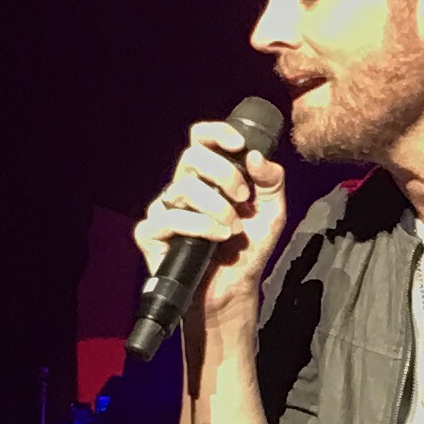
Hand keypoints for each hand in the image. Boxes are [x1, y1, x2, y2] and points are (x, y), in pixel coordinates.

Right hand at [131, 118, 290, 340]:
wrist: (234, 289)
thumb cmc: (247, 250)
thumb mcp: (272, 212)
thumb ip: (271, 182)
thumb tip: (256, 155)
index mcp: (208, 177)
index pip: (201, 140)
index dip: (216, 133)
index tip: (237, 144)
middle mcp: (184, 188)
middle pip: (192, 157)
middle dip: (223, 174)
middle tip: (242, 198)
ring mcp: (165, 210)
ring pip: (183, 189)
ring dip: (216, 208)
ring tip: (232, 229)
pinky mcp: (151, 234)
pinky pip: (169, 219)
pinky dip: (197, 227)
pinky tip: (215, 238)